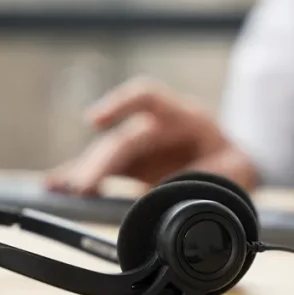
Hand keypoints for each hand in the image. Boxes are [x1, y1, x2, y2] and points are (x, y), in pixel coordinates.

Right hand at [45, 79, 257, 194]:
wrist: (235, 167)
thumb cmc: (235, 164)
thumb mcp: (238, 170)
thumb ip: (215, 179)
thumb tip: (186, 196)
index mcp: (183, 117)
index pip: (148, 98)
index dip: (120, 104)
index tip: (93, 120)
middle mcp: (156, 127)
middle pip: (122, 139)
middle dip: (100, 162)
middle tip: (82, 188)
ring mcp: (141, 146)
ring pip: (106, 154)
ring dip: (83, 171)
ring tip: (59, 188)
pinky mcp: (131, 166)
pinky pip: (102, 169)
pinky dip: (79, 178)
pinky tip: (56, 187)